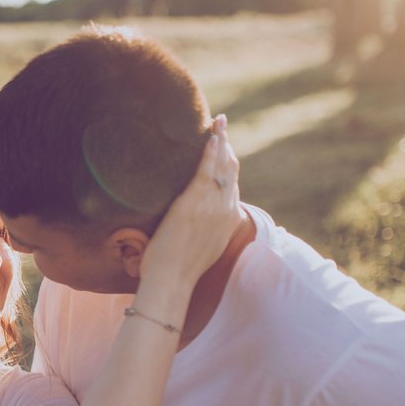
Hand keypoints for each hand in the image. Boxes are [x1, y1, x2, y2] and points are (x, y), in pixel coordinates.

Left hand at [138, 114, 240, 290]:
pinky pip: (206, 170)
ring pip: (222, 166)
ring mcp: (212, 206)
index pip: (233, 185)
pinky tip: (210, 135)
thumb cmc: (178, 270)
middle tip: (221, 126)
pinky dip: (210, 151)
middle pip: (232, 171)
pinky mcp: (194, 203)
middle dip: (227, 147)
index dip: (230, 164)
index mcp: (229, 221)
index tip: (225, 148)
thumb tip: (195, 222)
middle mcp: (226, 211)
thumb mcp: (201, 248)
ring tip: (218, 123)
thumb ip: (205, 230)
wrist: (172, 282)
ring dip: (221, 141)